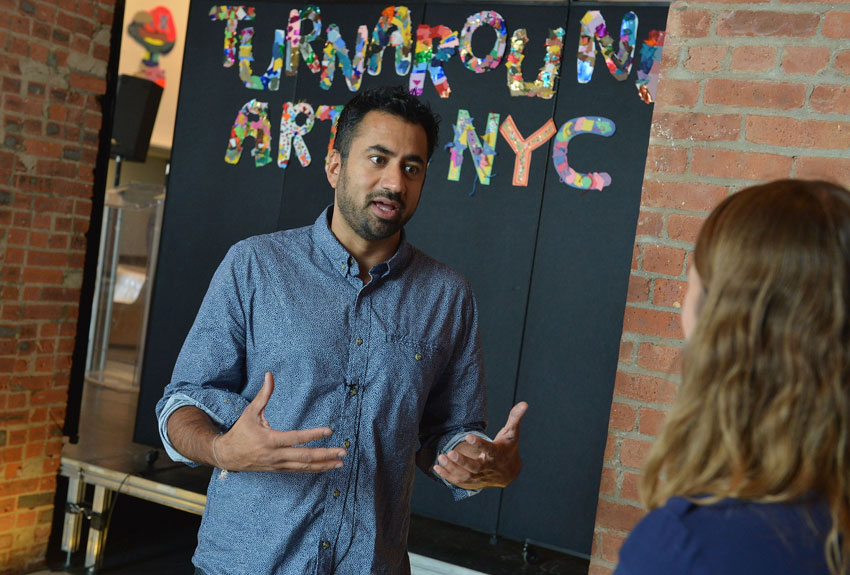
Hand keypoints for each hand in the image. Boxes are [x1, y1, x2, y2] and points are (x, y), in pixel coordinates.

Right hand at [215, 372, 346, 471]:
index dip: (314, 434)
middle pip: (305, 456)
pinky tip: (325, 467)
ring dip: (323, 465)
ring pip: (304, 467)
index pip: (296, 438)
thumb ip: (264, 394)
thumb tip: (270, 374)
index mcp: (270, 440)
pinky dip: (313, 469)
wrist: (227, 455)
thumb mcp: (250, 412)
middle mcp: (276, 455)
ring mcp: (278, 464)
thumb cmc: (240, 431)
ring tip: (340, 463)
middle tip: (342, 452)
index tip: (330, 431)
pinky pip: (298, 470)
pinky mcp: (278, 469)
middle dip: (325, 455)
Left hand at [433, 402, 527, 489]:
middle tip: (449, 453)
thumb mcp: (512, 433)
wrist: (509, 473)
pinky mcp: (473, 482)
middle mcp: (488, 467)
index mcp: (497, 454)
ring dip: (452, 468)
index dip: (479, 444)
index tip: (468, 436)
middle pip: (475, 467)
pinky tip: (436, 468)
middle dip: (462, 461)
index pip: (489, 449)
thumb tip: (525, 403)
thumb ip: (515, 418)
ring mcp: (480, 477)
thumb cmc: (508, 448)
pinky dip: (448, 476)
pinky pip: (459, 482)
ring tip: (440, 458)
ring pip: (465, 476)